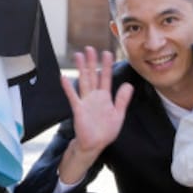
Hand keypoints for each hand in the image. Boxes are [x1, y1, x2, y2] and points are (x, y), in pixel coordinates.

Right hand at [58, 47, 133, 183]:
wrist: (94, 145)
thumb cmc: (106, 131)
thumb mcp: (118, 114)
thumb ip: (122, 100)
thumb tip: (128, 85)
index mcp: (105, 97)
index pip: (106, 78)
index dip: (107, 65)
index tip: (107, 53)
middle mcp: (94, 96)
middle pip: (92, 75)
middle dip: (91, 62)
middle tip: (89, 48)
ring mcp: (85, 102)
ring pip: (83, 81)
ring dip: (81, 68)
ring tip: (78, 55)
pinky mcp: (78, 109)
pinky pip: (73, 96)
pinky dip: (68, 87)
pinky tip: (63, 77)